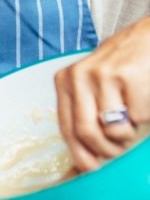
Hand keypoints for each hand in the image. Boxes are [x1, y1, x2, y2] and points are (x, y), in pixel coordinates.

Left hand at [54, 17, 149, 170]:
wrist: (148, 37)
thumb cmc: (121, 68)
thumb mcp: (93, 86)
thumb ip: (85, 115)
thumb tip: (82, 164)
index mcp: (65, 81)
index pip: (66, 128)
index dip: (80, 155)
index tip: (92, 169)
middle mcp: (79, 76)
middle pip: (86, 133)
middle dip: (106, 151)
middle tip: (118, 150)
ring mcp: (104, 75)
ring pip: (115, 130)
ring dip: (128, 132)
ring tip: (131, 116)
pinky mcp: (129, 76)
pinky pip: (139, 117)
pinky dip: (146, 116)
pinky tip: (143, 97)